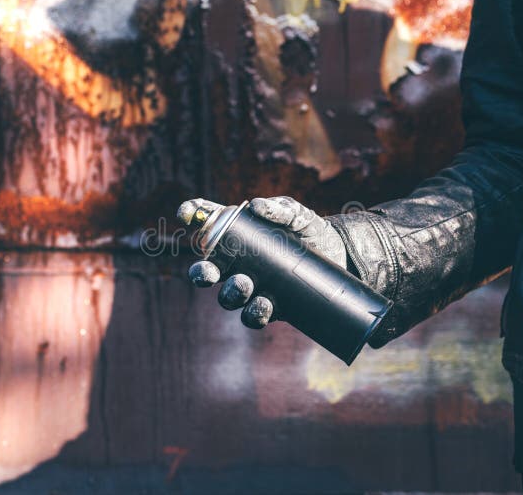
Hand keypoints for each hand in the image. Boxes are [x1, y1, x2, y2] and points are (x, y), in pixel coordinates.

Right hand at [184, 196, 346, 328]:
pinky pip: (253, 315)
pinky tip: (264, 304)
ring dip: (232, 293)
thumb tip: (257, 207)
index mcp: (236, 234)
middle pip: (207, 271)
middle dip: (201, 273)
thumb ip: (280, 208)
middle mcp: (236, 263)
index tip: (185, 213)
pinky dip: (255, 312)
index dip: (191, 215)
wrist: (337, 256)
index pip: (205, 222)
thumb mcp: (297, 215)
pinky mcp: (269, 306)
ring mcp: (251, 286)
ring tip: (246, 284)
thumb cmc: (308, 230)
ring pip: (228, 297)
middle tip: (209, 271)